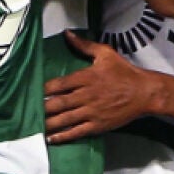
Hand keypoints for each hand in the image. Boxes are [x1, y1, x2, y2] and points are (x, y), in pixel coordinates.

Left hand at [44, 32, 160, 142]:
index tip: (33, 92)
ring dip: (48, 123)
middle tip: (29, 111)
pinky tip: (51, 138)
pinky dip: (62, 136)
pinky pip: (76, 132)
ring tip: (35, 126)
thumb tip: (67, 34)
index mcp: (86, 77)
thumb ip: (84, 45)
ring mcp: (91, 112)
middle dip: (42, 108)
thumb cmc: (124, 72)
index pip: (59, 84)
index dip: (44, 90)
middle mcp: (86, 95)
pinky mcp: (97, 125)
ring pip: (64, 119)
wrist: (144, 92)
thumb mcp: (105, 54)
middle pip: (58, 103)